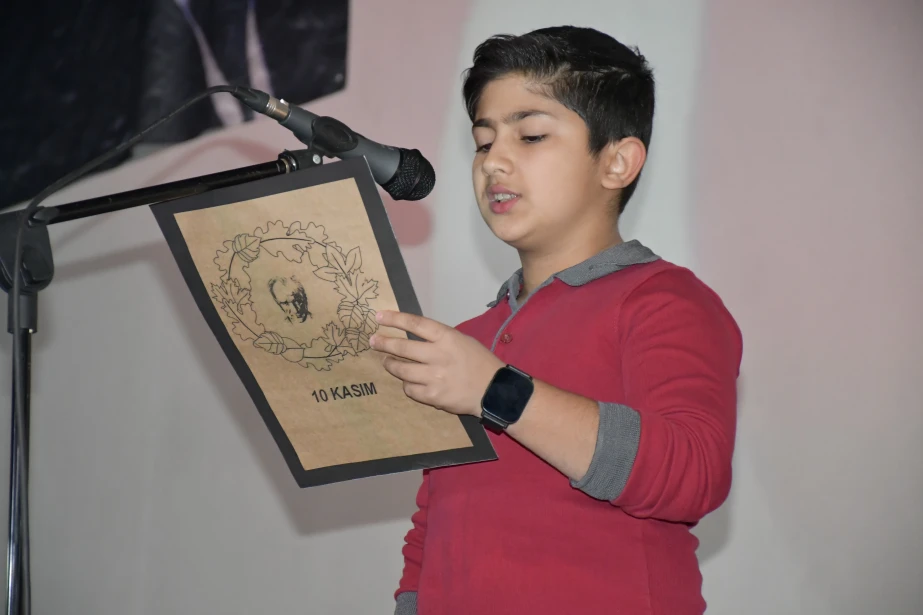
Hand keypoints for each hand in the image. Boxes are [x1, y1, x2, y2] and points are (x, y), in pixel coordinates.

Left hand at [370, 310, 503, 416]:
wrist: (494, 390)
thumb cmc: (478, 361)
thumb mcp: (462, 340)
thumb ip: (439, 338)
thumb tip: (412, 334)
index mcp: (447, 337)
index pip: (415, 324)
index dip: (394, 319)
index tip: (379, 317)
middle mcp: (439, 355)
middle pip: (402, 348)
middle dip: (384, 343)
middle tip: (374, 341)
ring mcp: (435, 377)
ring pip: (401, 371)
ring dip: (391, 365)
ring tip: (387, 362)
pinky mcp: (433, 397)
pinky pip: (410, 390)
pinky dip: (407, 385)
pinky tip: (408, 382)